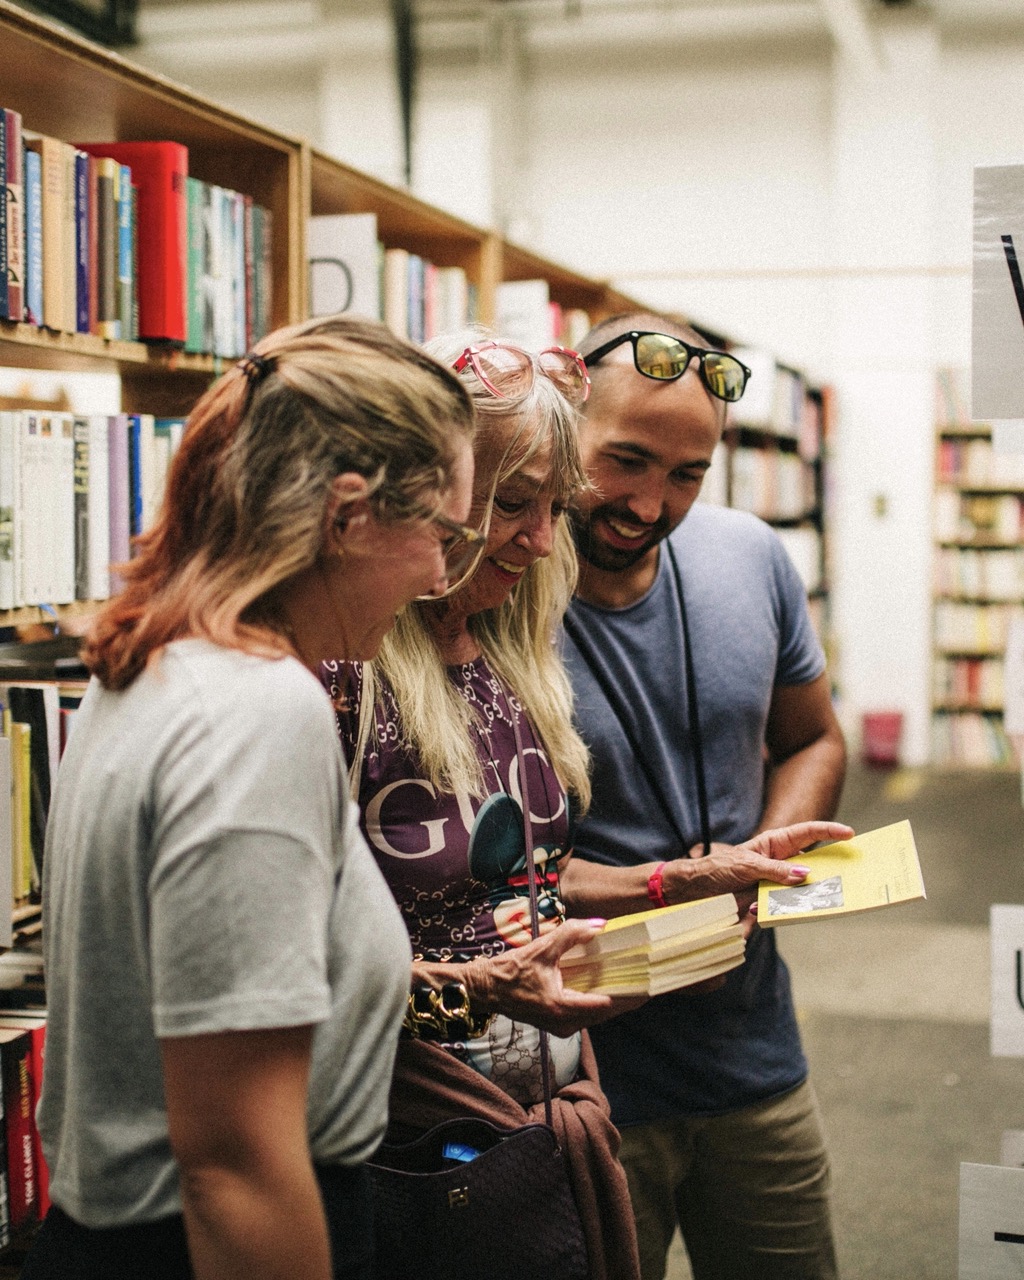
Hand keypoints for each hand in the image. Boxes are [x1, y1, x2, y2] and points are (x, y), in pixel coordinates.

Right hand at [463, 918, 647, 1036]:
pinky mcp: (558, 1023)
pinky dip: (599, 1000)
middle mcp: (565, 1023)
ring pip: (597, 1014)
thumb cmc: (510, 971)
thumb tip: (600, 925)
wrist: (485, 989)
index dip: (630, 994)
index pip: (607, 1004)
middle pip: (606, 1012)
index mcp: (563, 1008)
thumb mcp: (541, 949)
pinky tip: (608, 985)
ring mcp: (562, 1026)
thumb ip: (571, 935)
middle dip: (627, 996)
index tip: (650, 983)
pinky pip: (586, 1013)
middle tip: (649, 979)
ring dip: (614, 999)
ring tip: (634, 981)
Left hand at [666, 820, 853, 903]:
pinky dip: (792, 910)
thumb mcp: (745, 866)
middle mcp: (780, 863)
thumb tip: (804, 873)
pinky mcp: (770, 903)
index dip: (829, 832)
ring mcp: (777, 884)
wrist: (696, 893)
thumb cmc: (718, 870)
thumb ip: (774, 870)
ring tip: (832, 896)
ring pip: (804, 888)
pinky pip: (788, 907)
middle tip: (854, 869)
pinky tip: (789, 911)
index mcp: (774, 845)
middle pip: (813, 861)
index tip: (850, 833)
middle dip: (832, 864)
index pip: (806, 833)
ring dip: (813, 893)